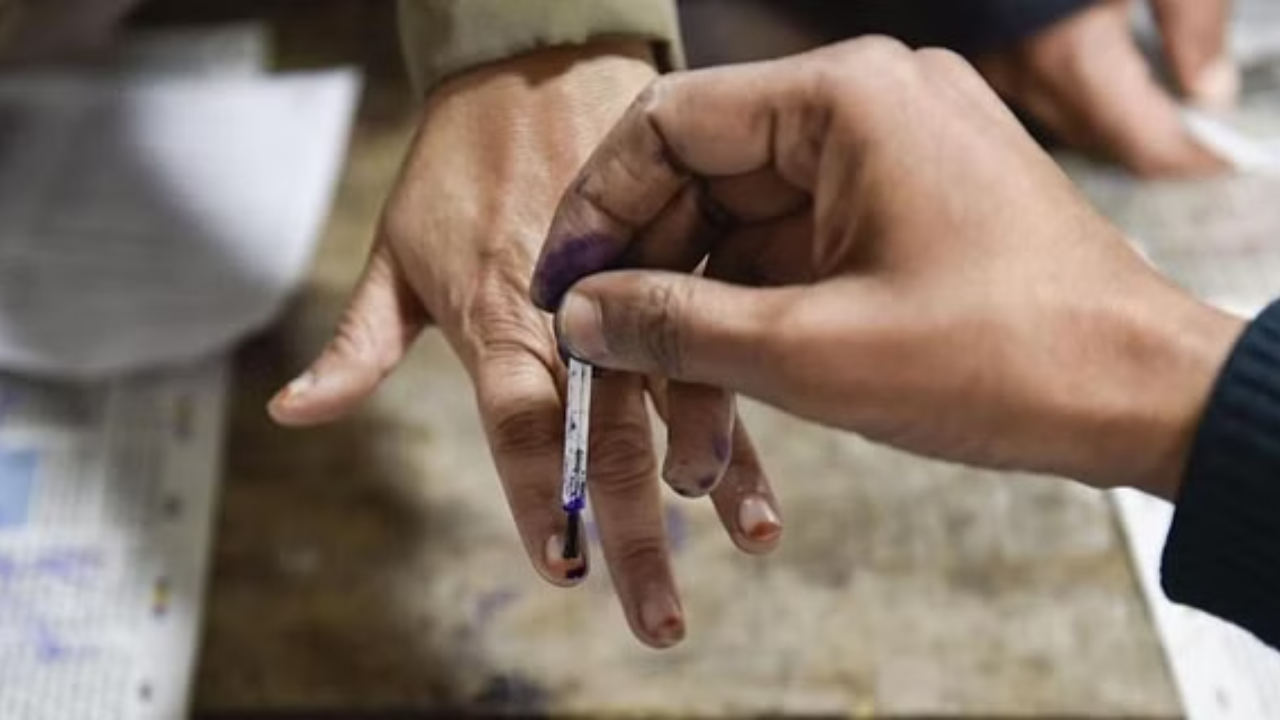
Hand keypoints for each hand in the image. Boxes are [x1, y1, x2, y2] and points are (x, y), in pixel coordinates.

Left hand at [268, 43, 782, 647]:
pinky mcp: (685, 261)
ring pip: (682, 393)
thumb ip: (358, 343)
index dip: (539, 499)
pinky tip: (765, 448)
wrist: (536, 57)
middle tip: (653, 617)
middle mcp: (576, 314)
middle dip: (628, 534)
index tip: (559, 567)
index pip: (522, 427)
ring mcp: (637, 287)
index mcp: (500, 316)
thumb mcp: (395, 249)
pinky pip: (720, 339)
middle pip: (605, 439)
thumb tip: (294, 414)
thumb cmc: (458, 158)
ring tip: (744, 540)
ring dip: (715, 473)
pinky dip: (744, 404)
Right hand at [532, 39, 1244, 501]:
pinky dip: (759, 318)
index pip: (668, 125)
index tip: (559, 290)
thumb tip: (578, 315)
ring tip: (679, 425)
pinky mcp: (904, 209)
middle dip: (650, 281)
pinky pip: (797, 251)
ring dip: (705, 319)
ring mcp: (888, 157)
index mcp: (844, 100)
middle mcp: (865, 107)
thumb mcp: (810, 352)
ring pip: (747, 228)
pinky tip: (731, 395)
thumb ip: (674, 324)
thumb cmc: (1003, 361)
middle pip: (704, 179)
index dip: (597, 211)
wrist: (1144, 397)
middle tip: (605, 362)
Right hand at [975, 0, 1232, 176]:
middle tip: (1202, 124)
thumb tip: (1207, 88)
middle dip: (1155, 142)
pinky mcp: (980, 43)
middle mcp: (1025, 75)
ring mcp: (994, 63)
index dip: (1194, 159)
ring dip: (1113, 119)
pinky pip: (1034, 88)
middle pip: (1102, 143)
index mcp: (1073, 57)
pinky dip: (1077, 89)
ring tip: (1158, 94)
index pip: (1146, 147)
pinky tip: (1102, 62)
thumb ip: (1193, 21)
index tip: (1229, 154)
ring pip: (1064, 119)